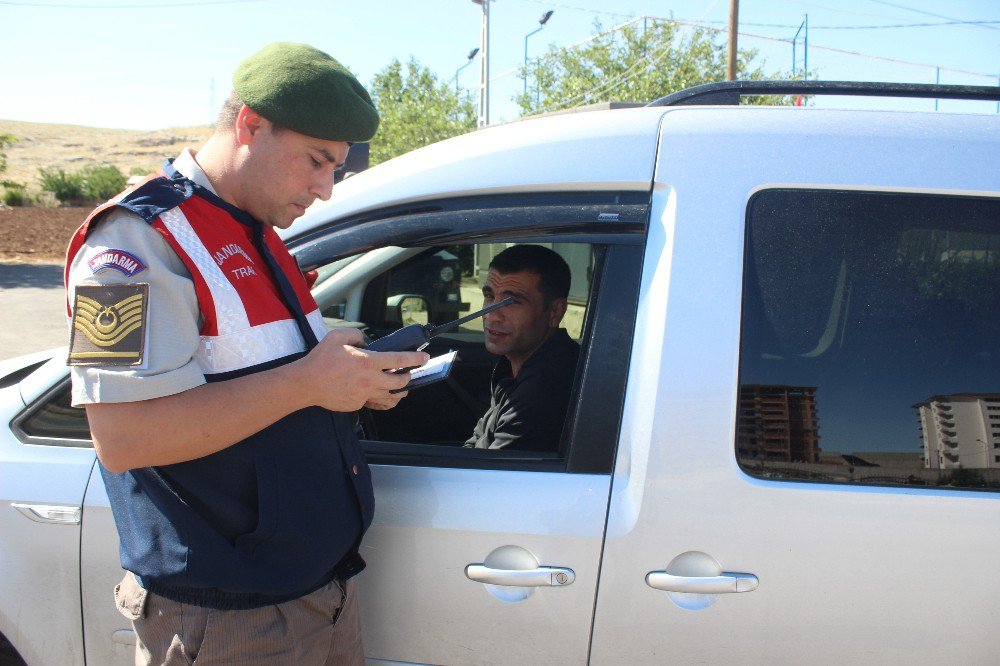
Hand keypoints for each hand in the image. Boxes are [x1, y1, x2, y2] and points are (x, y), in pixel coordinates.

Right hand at [295, 329, 428, 412]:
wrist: (306, 383)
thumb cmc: (320, 359)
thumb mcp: (338, 336)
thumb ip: (356, 334)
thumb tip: (365, 342)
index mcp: (367, 362)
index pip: (399, 360)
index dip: (415, 359)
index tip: (425, 357)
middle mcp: (369, 380)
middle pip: (400, 383)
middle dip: (408, 378)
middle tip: (408, 373)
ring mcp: (364, 394)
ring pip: (390, 396)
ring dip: (399, 392)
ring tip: (401, 388)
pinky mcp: (357, 404)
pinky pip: (373, 402)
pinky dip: (378, 397)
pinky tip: (377, 392)